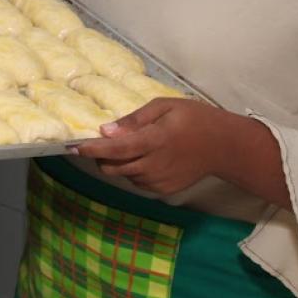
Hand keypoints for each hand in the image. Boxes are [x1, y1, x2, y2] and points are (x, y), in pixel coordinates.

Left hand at [73, 99, 240, 196]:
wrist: (224, 146)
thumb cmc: (194, 119)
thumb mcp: (165, 106)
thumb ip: (134, 119)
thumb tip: (106, 130)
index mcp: (154, 140)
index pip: (115, 149)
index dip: (92, 149)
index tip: (74, 146)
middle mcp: (154, 164)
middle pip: (113, 167)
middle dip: (101, 157)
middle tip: (103, 142)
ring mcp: (159, 180)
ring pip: (124, 175)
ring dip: (118, 163)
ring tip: (133, 146)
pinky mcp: (164, 190)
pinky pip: (138, 182)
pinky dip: (134, 171)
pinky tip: (146, 158)